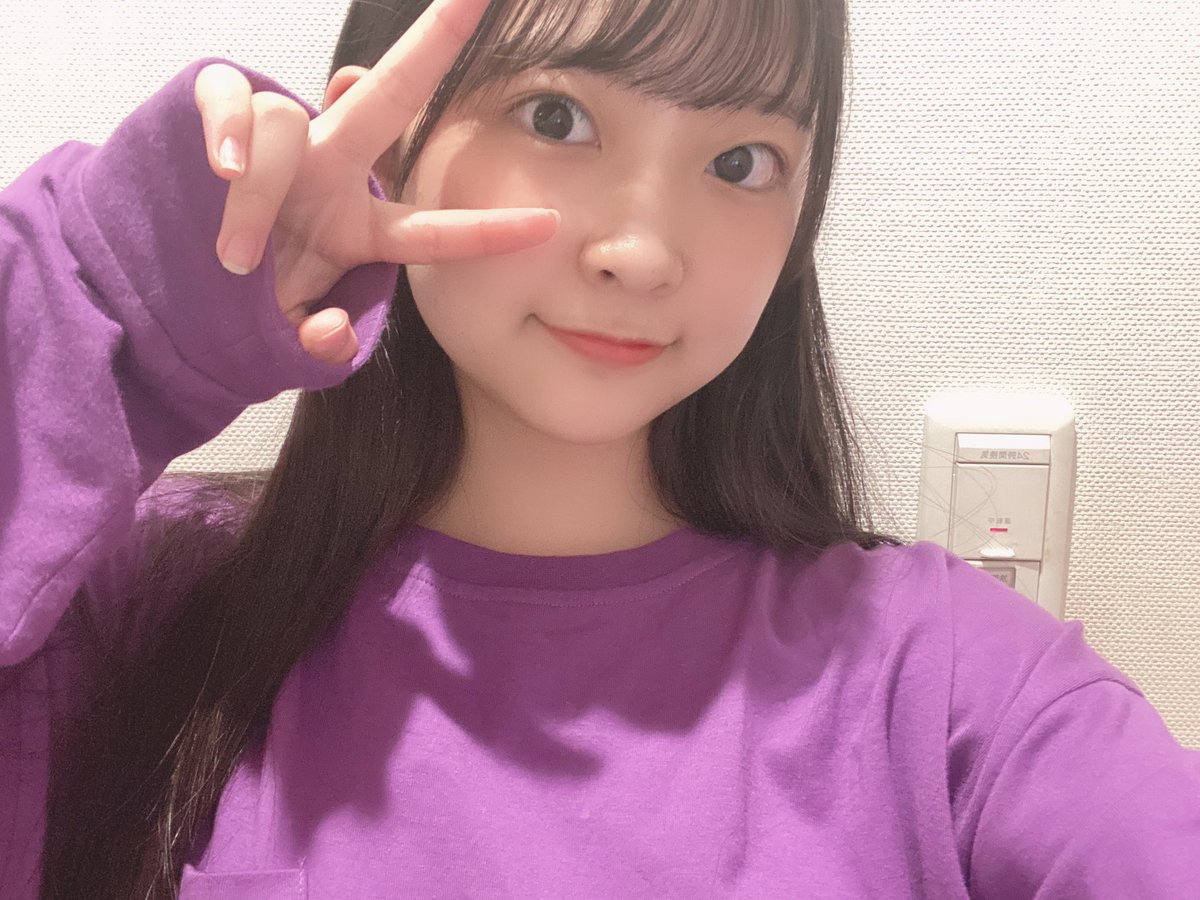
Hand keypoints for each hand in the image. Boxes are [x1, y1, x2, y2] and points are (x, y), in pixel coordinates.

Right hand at [192, 0, 557, 364]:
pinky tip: (222, 168)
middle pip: (391, 98)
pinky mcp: (217, 123)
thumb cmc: (240, 309)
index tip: (550, 226)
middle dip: (433, 43)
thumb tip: (331, 336)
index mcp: (358, 229)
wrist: (168, 291)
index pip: (432, 226)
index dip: (488, 230)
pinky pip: (228, 94)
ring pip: (286, 122)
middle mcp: (331, 172)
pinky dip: (225, 128)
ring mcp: (279, 145)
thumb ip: (316, 343)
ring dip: (259, 189)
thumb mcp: (286, 337)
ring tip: (237, 257)